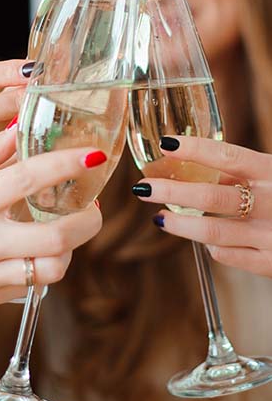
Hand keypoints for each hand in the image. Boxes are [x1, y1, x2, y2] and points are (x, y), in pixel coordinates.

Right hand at [0, 128, 102, 309]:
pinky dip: (45, 262)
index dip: (66, 164)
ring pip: (53, 268)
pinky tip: (37, 246)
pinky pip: (32, 284)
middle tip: (92, 202)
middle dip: (89, 218)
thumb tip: (19, 130)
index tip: (93, 155)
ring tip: (66, 226)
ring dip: (71, 246)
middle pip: (57, 237)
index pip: (27, 180)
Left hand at [132, 136, 271, 276]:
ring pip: (213, 232)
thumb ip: (239, 172)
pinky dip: (211, 247)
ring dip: (180, 225)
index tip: (165, 144)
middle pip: (211, 196)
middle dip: (171, 192)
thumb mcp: (271, 175)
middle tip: (142, 188)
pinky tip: (205, 241)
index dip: (194, 149)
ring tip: (159, 218)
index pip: (228, 156)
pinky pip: (228, 256)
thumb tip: (188, 166)